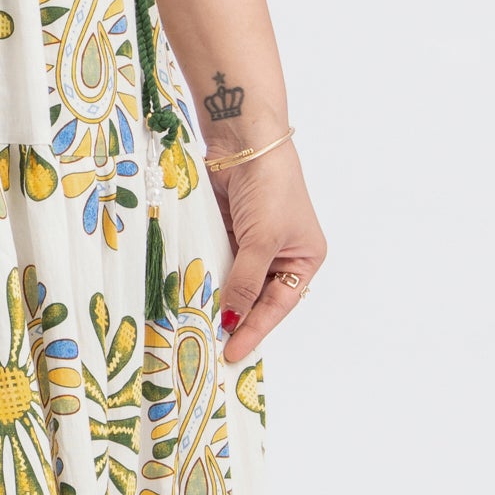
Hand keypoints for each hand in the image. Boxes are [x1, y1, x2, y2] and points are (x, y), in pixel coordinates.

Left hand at [211, 148, 324, 361]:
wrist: (244, 139)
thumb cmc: (270, 188)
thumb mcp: (262, 240)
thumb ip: (245, 281)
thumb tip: (232, 319)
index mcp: (303, 257)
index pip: (278, 304)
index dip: (256, 329)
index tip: (235, 354)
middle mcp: (279, 252)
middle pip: (255, 296)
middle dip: (236, 318)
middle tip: (212, 347)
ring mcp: (251, 241)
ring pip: (233, 280)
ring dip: (217, 298)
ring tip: (197, 327)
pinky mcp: (227, 230)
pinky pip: (215, 260)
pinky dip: (205, 276)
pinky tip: (190, 295)